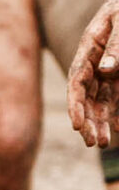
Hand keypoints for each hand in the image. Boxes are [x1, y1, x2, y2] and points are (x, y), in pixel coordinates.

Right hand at [68, 0, 118, 145]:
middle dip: (88, 120)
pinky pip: (117, 95)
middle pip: (86, 95)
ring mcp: (109, 67)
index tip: (78, 126)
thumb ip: (116, 46)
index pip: (76, 81)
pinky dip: (117, 111)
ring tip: (105, 143)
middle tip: (94, 143)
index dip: (75, 105)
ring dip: (101, 120)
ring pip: (100, 98)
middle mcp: (95, 61)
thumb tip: (104, 71)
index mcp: (88, 47)